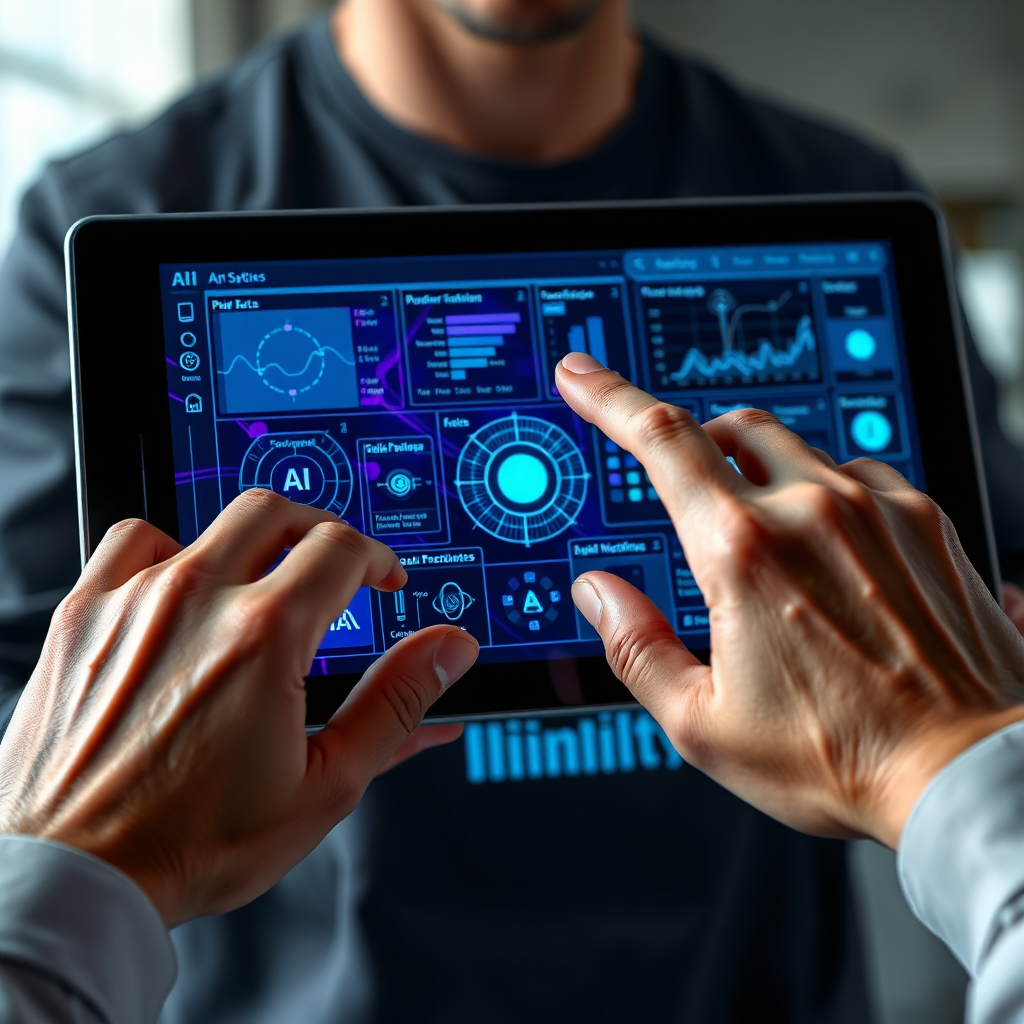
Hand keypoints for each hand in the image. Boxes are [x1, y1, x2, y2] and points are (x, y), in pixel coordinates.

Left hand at [0, 490, 477, 925]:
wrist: (73, 876)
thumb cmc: (192, 843)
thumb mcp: (325, 784)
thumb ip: (398, 703)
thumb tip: (450, 650)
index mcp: (265, 636)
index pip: (342, 549)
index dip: (377, 560)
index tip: (382, 581)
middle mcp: (197, 600)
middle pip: (279, 513)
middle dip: (321, 533)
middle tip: (333, 571)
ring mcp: (134, 600)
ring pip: (210, 521)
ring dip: (251, 542)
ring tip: (262, 583)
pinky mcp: (84, 613)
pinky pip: (133, 539)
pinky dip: (169, 550)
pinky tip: (181, 590)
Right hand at [557, 353, 1023, 847]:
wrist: (968, 770)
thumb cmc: (840, 757)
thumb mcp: (704, 723)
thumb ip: (635, 646)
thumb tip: (597, 593)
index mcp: (743, 551)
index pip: (661, 440)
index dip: (609, 397)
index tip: (582, 375)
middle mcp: (812, 510)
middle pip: (730, 428)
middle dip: (695, 445)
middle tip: (686, 494)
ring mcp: (877, 508)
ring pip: (795, 448)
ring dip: (763, 475)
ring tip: (769, 550)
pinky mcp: (925, 521)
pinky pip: (859, 473)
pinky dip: (826, 493)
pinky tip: (830, 551)